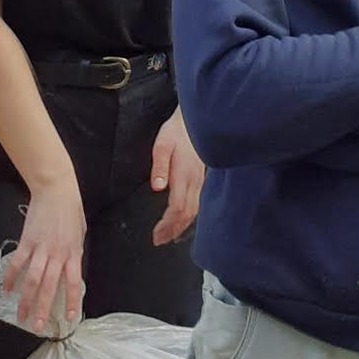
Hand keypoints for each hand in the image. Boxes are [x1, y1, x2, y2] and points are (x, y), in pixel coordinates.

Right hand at [4, 175, 85, 334]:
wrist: (56, 189)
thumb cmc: (71, 209)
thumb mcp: (80, 232)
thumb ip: (74, 251)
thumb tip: (70, 267)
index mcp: (74, 252)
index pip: (74, 282)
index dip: (72, 301)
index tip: (70, 317)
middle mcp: (58, 254)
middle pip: (50, 287)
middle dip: (44, 309)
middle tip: (38, 327)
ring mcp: (41, 248)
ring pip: (33, 280)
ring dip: (26, 300)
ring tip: (21, 316)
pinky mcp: (27, 241)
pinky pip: (17, 263)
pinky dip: (11, 278)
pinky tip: (6, 290)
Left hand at [150, 107, 204, 245]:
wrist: (198, 117)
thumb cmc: (177, 129)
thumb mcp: (162, 143)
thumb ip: (159, 165)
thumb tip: (157, 187)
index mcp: (184, 174)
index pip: (178, 207)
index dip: (167, 225)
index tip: (155, 235)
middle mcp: (195, 180)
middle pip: (187, 213)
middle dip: (173, 230)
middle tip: (159, 241)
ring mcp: (201, 179)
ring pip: (195, 209)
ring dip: (181, 225)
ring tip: (170, 236)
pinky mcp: (202, 176)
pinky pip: (198, 202)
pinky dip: (190, 216)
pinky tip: (184, 219)